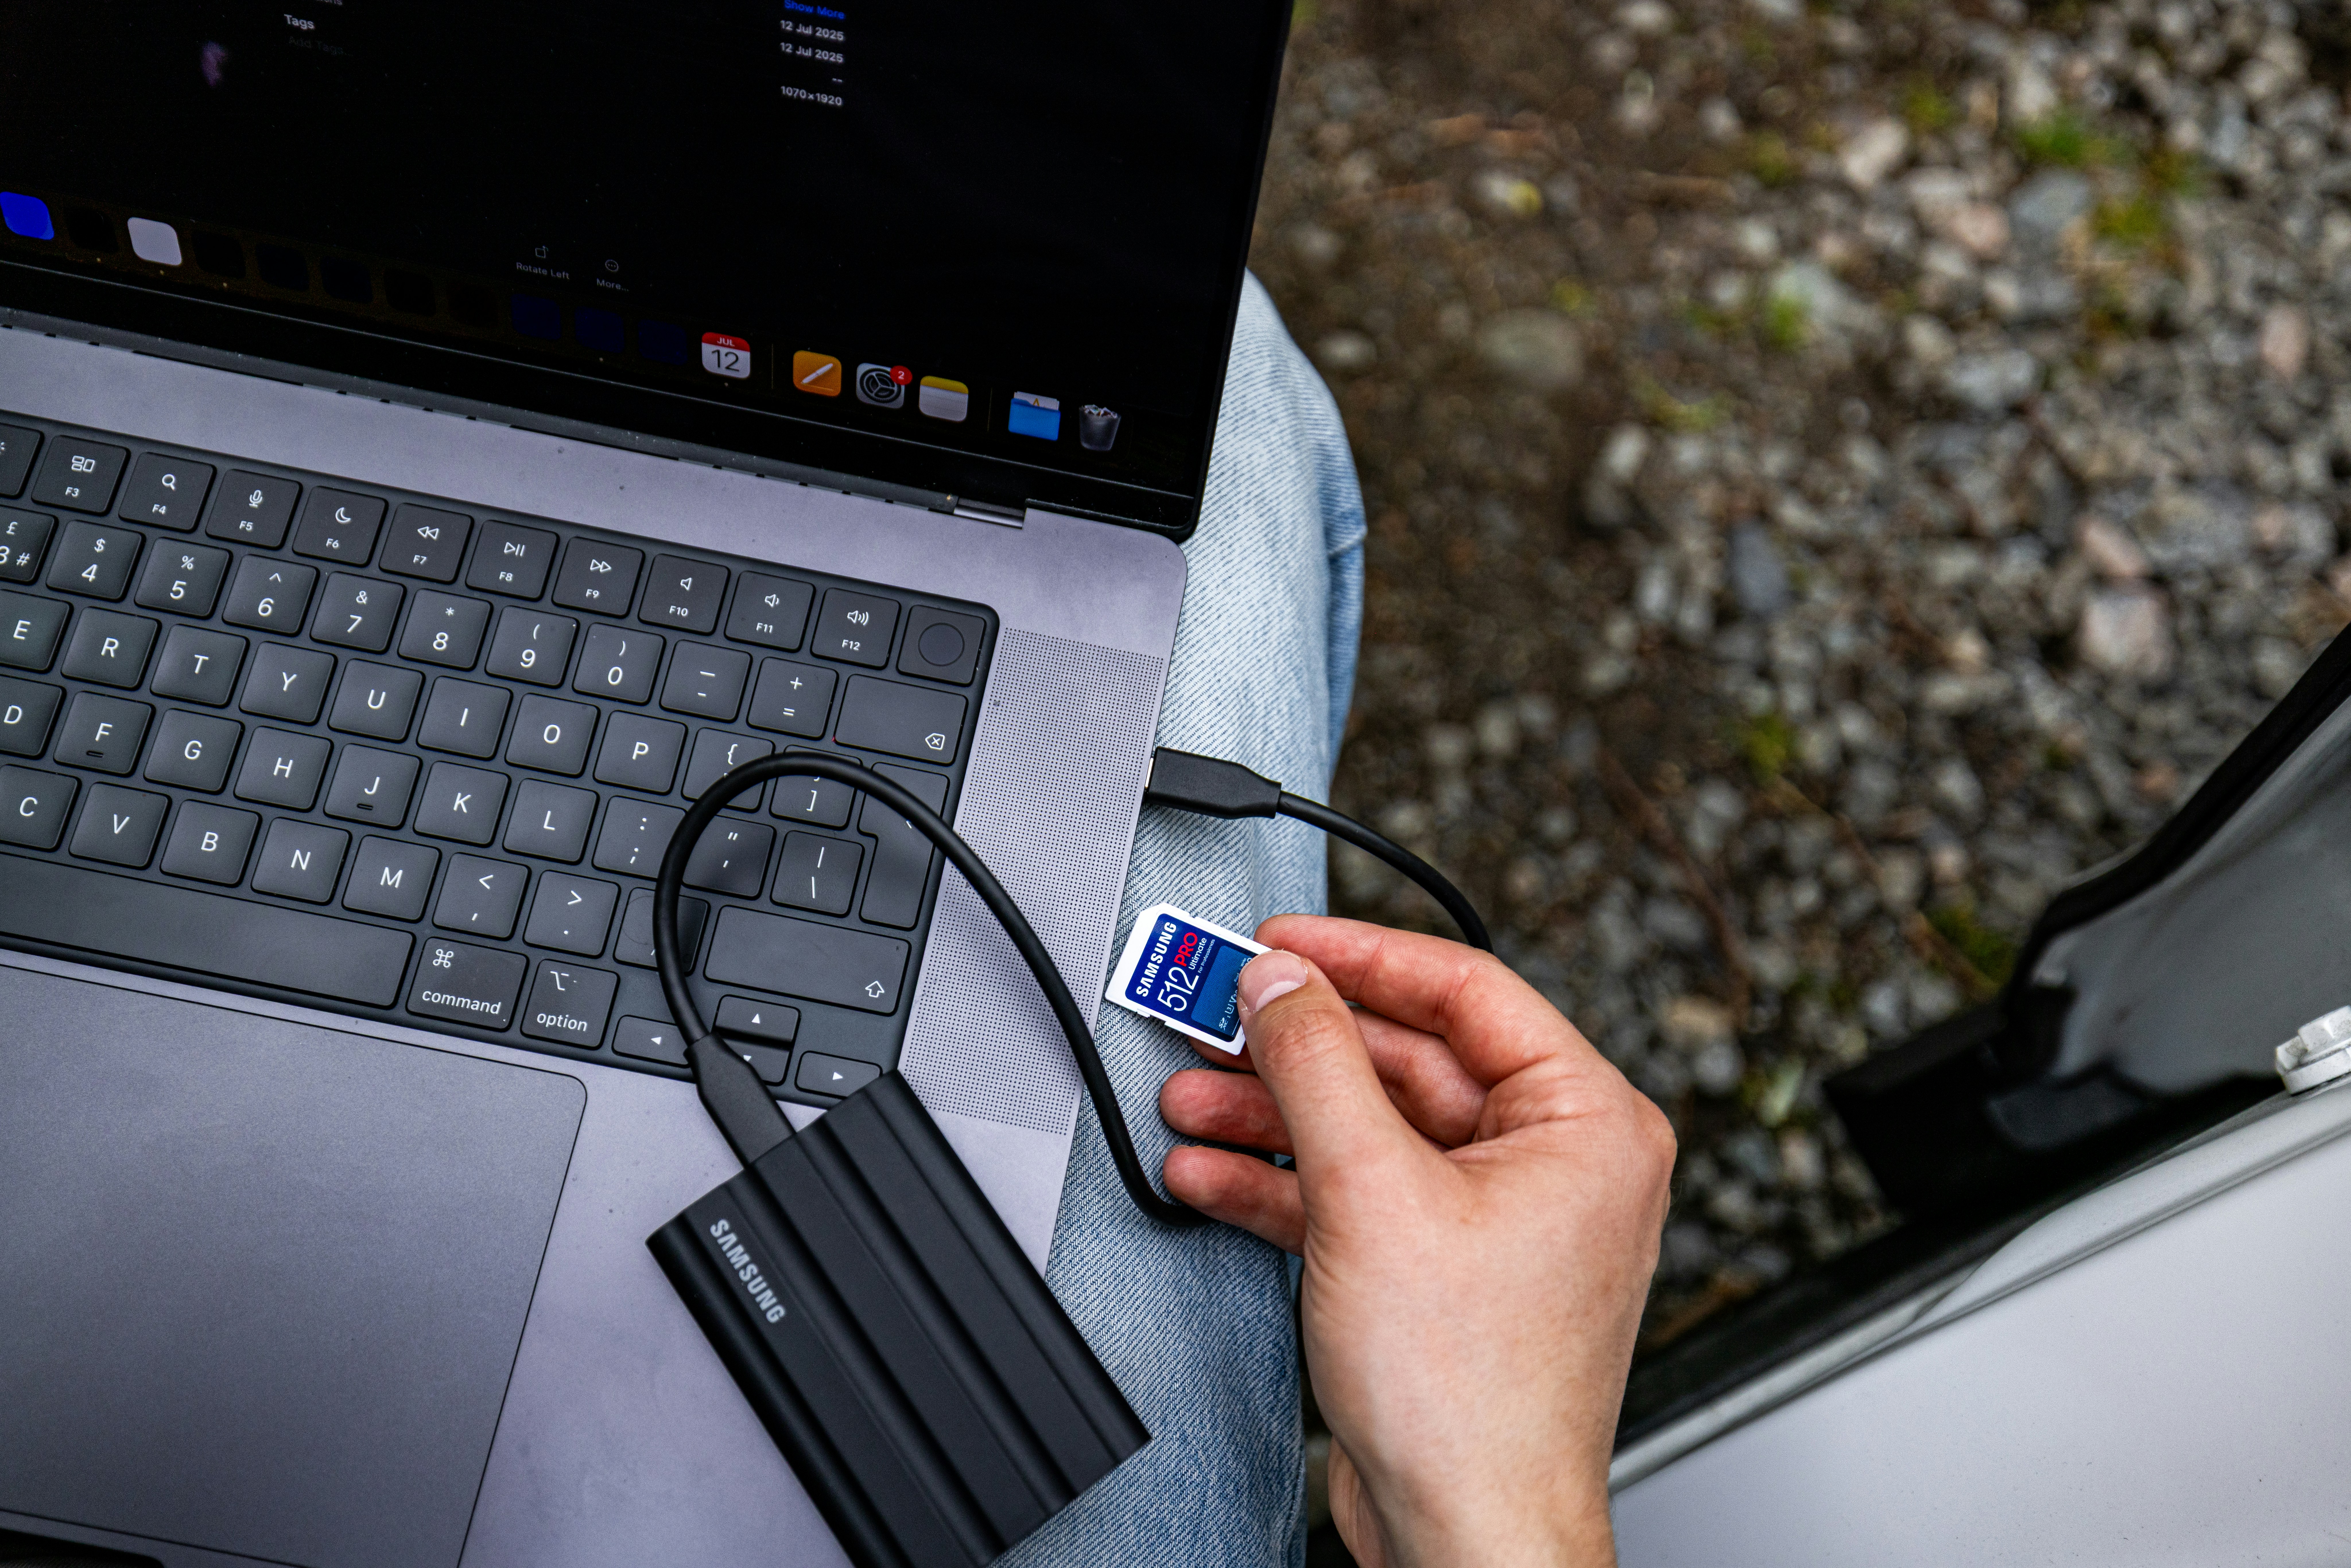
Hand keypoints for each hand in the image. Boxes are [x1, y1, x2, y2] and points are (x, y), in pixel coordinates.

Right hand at [1159, 916, 1673, 1567]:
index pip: (1463, 990)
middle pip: (1405, 1059)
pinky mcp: (1443, 1267)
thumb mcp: (1372, 1190)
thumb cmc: (1472, 1397)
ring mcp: (1497, 1217)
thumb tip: (1281, 980)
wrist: (1465, 1532)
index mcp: (1587, 1120)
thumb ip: (1316, 1064)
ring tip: (1191, 1099)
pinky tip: (1212, 1171)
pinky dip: (1285, 1181)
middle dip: (1296, 1048)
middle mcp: (1555, 1161)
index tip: (1281, 940)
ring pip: (1371, 1127)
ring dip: (1272, 1114)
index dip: (1359, 956)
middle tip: (1213, 1019)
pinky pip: (1360, 1192)